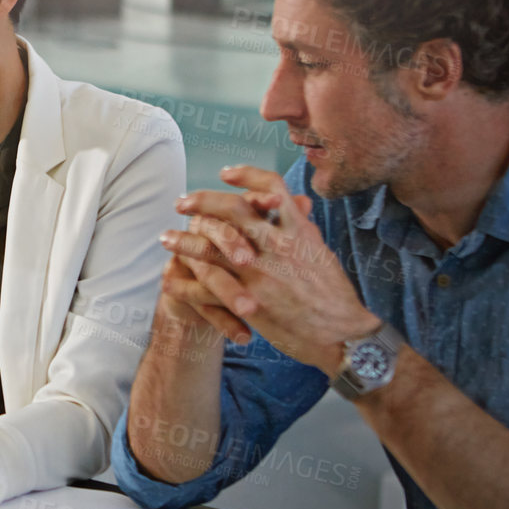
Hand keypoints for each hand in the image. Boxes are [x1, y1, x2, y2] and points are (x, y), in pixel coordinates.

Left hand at [171, 166, 378, 372]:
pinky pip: (207, 291)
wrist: (343, 335)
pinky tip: (169, 282)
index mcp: (298, 230)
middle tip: (181, 203)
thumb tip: (295, 204)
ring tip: (165, 238)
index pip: (271, 188)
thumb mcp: (321, 251)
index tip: (224, 173)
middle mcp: (278, 246)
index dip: (246, 175)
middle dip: (201, 202)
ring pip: (212, 248)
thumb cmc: (334, 293)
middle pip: (232, 210)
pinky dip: (184, 286)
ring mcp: (262, 274)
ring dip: (183, 242)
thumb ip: (302, 227)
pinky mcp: (250, 302)